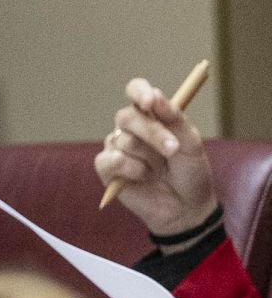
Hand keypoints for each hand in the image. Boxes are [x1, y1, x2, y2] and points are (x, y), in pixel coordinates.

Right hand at [94, 77, 216, 236]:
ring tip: (158, 171)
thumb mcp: (191, 142)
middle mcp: (130, 129)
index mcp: (151, 115)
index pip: (135, 90)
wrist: (187, 206)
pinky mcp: (107, 169)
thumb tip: (154, 97)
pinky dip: (131, 170)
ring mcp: (116, 147)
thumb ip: (174, 118)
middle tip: (173, 148)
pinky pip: (112, 160)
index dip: (138, 91)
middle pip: (127, 116)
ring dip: (147, 157)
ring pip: (122, 140)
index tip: (149, 101)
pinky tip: (142, 178)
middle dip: (152, 132)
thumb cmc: (189, 172)